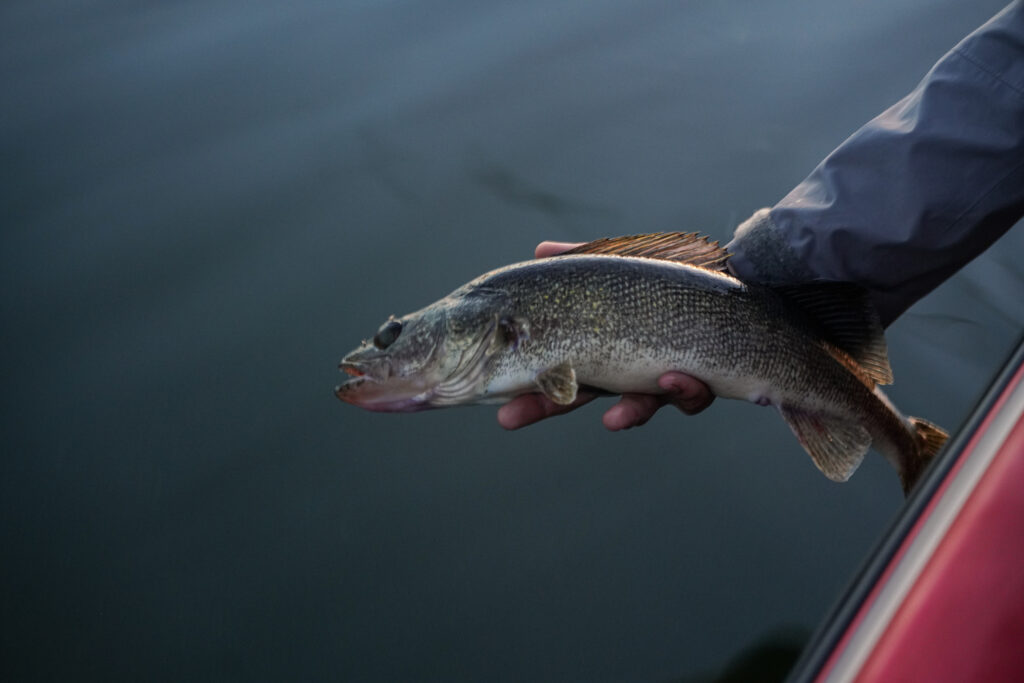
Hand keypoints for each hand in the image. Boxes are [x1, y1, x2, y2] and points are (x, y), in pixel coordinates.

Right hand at [497, 241, 714, 430]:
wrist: (741, 279)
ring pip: (642, 406)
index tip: (502, 411)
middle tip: (509, 419)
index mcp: (602, 344)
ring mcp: (665, 377)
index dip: (532, 394)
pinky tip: (675, 378)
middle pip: (583, 396)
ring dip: (628, 414)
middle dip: (548, 408)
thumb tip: (540, 251)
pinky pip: (693, 395)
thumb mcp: (621, 265)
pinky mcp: (706, 379)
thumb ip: (583, 260)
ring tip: (613, 421)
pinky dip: (682, 390)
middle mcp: (628, 366)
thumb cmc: (673, 276)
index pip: (559, 373)